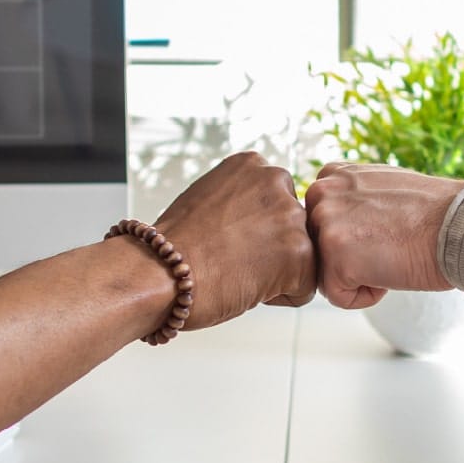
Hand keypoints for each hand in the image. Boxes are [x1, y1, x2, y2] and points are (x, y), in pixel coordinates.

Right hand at [154, 151, 314, 329]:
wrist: (158, 273)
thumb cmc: (173, 248)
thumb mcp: (209, 200)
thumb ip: (241, 201)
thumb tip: (257, 222)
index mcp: (251, 164)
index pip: (274, 201)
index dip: (252, 229)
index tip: (227, 239)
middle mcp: (276, 181)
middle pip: (292, 226)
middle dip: (271, 247)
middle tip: (232, 259)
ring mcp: (291, 216)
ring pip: (302, 256)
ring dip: (277, 272)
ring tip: (237, 274)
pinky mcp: (301, 254)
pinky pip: (305, 288)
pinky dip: (280, 298)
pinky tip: (247, 289)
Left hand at [303, 163, 463, 308]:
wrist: (460, 225)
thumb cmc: (434, 213)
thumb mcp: (383, 186)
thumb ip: (352, 199)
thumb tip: (341, 221)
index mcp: (332, 175)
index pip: (323, 225)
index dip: (356, 238)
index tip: (386, 231)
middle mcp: (321, 192)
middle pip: (320, 250)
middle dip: (353, 258)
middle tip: (391, 244)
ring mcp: (325, 223)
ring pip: (327, 273)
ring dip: (359, 276)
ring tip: (391, 255)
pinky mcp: (334, 255)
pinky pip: (337, 296)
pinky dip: (367, 295)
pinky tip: (391, 272)